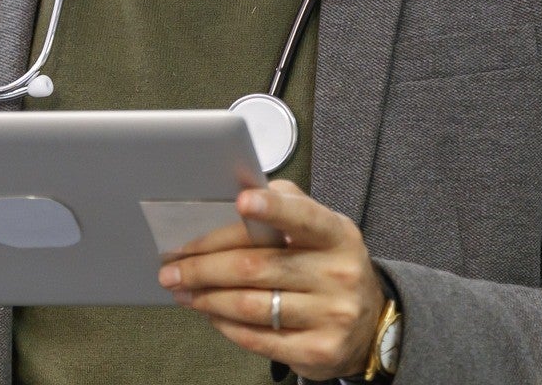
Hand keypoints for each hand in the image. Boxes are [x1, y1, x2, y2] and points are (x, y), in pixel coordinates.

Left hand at [158, 179, 384, 380]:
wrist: (369, 325)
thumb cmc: (330, 265)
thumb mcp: (323, 230)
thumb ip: (287, 206)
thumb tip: (237, 192)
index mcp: (336, 234)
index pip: (302, 217)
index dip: (271, 209)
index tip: (241, 202)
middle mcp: (337, 274)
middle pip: (256, 266)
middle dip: (204, 265)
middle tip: (172, 266)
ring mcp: (330, 315)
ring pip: (249, 305)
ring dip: (206, 296)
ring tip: (182, 290)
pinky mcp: (316, 350)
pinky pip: (256, 338)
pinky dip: (224, 324)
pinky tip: (210, 313)